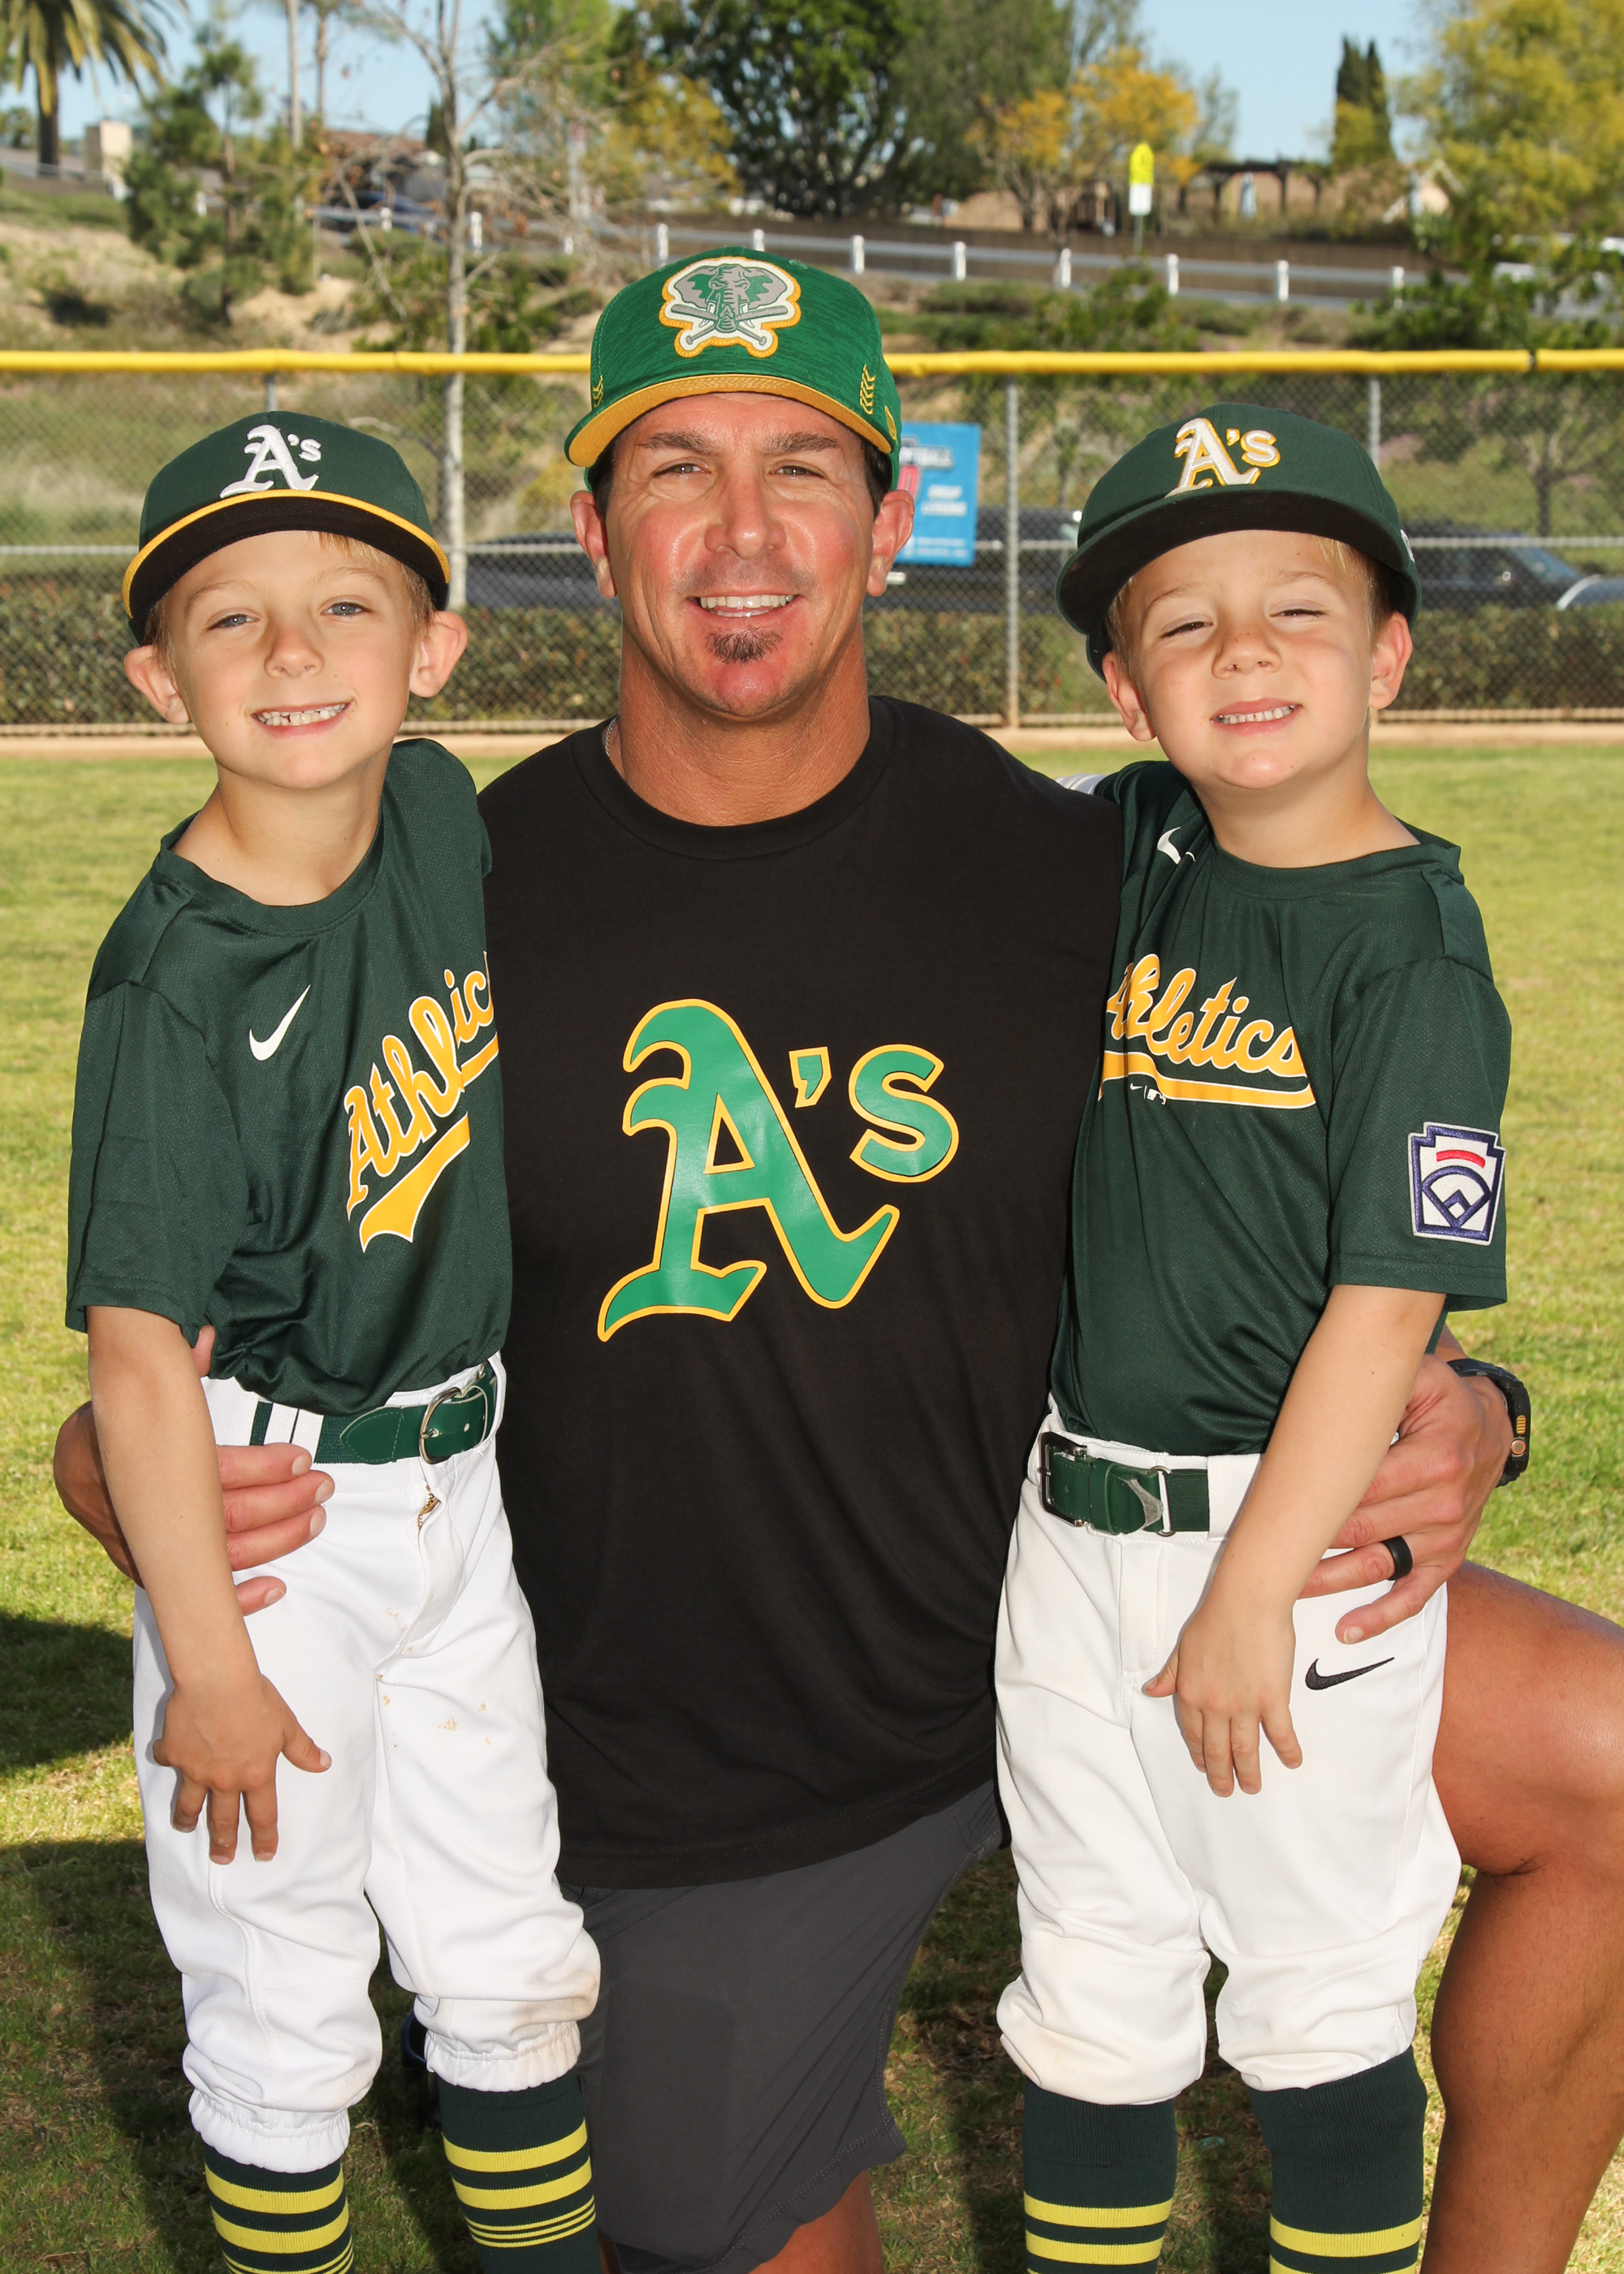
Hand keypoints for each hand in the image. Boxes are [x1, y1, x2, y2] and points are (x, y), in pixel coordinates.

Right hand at [54, 1325, 332, 1611]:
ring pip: (219, 1556)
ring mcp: (146, 1545)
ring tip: (313, 1518)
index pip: (212, 1471)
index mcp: (142, 1463)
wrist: (71, 1462)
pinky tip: (274, 1587)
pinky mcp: (150, 1568)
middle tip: (320, 1487)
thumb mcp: (141, 1391)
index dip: (262, 1466)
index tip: (300, 1458)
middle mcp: (143, 1512)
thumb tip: (204, 1334)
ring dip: (275, 1540)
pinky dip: (237, 1595)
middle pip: (224, 1517)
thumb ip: (177, 1370)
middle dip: (282, 1502)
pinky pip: (193, 1594)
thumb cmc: (118, 1423)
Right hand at [154, 1665, 329, 1862]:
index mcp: (255, 1775)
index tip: (264, 1855)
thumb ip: (302, 1749)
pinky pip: (168, 1762)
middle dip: (223, 1843)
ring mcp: (196, 1770)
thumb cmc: (256, 1699)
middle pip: (223, 1821)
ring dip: (187, 1818)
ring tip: (185, 1827)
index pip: (262, 1816)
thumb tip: (324, 1764)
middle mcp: (224, 1780)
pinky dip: (168, 1760)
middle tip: (222, 1859)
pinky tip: (167, 1757)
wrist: (217, 1680)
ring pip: (189, 1804)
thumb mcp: (286, 1724)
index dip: (264, 1838)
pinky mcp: (174, 1753)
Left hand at [1144, 1583, 1302, 1796]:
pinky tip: (1292, 1762)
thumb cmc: (1215, 1618)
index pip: (1193, 1733)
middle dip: (1221, 1774)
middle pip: (1217, 1749)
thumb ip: (1171, 1674)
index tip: (1204, 1767)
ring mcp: (1245, 1705)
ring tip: (1252, 1787)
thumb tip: (1152, 1691)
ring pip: (1245, 1749)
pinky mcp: (1273, 1699)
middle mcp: (1215, 1705)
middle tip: (1227, 1790)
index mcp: (1191, 1692)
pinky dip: (1287, 1751)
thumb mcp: (1183, 1647)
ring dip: (1249, 1772)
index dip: (1199, 1753)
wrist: (1246, 1602)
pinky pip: (1280, 1734)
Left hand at [1300, 1353, 1510, 1644]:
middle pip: (1363, 1530)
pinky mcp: (1448, 1559)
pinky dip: (1380, 1617)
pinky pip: (1415, 1596)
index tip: (1275, 1510)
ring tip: (1286, 1590)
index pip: (1364, 1487)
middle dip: (1312, 1542)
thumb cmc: (1443, 1400)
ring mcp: (1447, 1537)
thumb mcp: (1422, 1378)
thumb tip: (1334, 1393)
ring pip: (1379, 1566)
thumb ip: (1384, 1385)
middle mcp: (1444, 1504)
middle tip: (1265, 1551)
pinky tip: (1346, 1629)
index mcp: (1435, 1458)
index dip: (1318, 1500)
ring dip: (1331, 1582)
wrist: (1492, 1429)